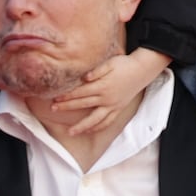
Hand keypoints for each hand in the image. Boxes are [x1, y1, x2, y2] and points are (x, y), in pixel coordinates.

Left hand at [51, 47, 169, 133]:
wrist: (142, 70)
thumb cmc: (124, 64)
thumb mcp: (110, 63)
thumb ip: (97, 71)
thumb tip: (84, 78)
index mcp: (102, 86)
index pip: (80, 92)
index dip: (67, 96)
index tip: (55, 99)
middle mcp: (106, 98)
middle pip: (83, 104)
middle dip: (67, 107)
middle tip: (53, 110)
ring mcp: (113, 106)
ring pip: (95, 119)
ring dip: (82, 126)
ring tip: (71, 132)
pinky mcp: (118, 109)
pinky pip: (107, 122)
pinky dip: (98, 128)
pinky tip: (89, 131)